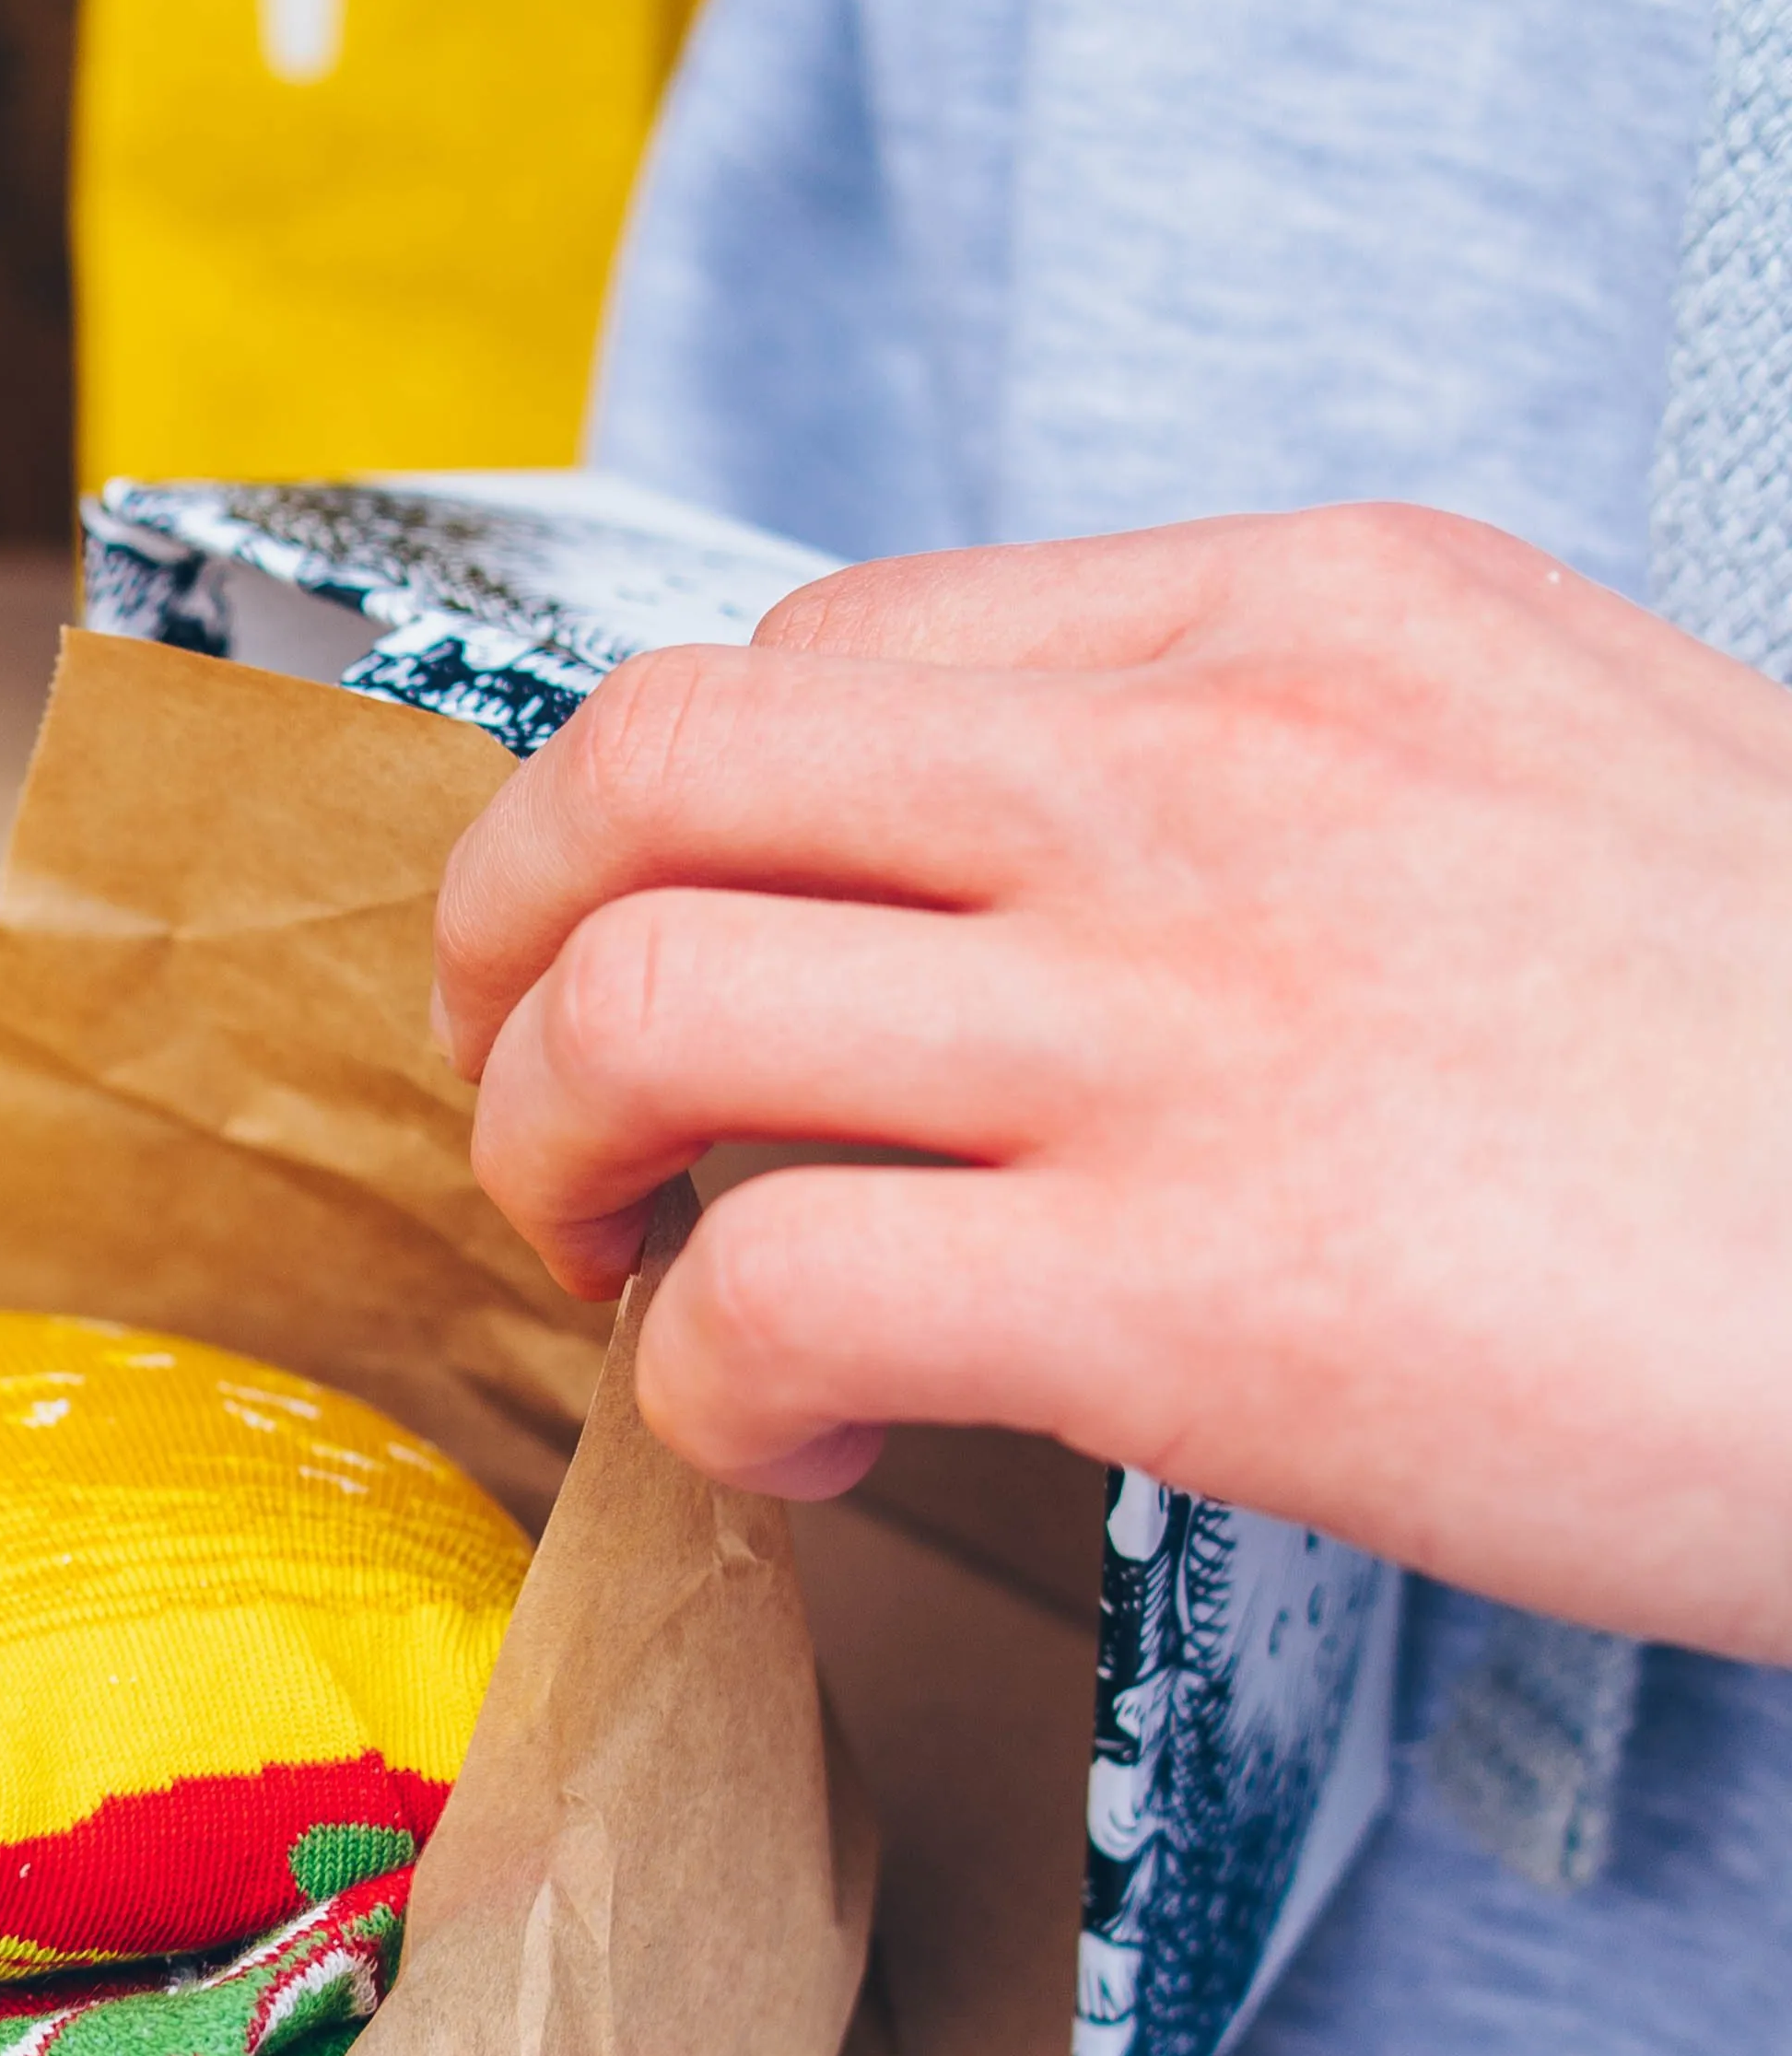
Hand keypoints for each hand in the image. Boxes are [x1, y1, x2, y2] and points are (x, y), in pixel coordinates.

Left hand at [436, 502, 1791, 1660]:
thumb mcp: (1555, 783)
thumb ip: (1277, 787)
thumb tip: (1011, 886)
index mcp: (1308, 619)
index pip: (823, 649)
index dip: (674, 829)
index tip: (690, 968)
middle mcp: (1208, 772)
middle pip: (643, 771)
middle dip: (502, 952)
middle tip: (546, 1111)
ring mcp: (1182, 1015)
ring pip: (635, 1002)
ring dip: (550, 1159)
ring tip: (635, 1275)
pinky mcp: (1188, 1280)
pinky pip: (763, 1293)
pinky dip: (702, 1388)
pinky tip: (802, 1436)